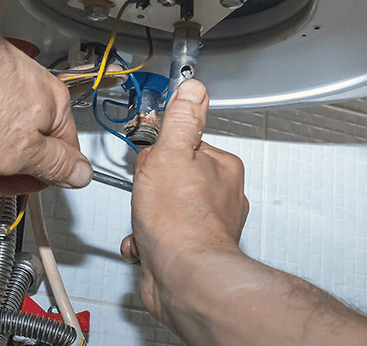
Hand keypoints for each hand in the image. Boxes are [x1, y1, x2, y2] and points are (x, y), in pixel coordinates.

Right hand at [120, 80, 248, 324]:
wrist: (183, 279)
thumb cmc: (180, 220)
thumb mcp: (171, 153)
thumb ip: (181, 120)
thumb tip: (193, 88)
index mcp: (222, 168)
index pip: (185, 145)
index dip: (161, 152)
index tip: (153, 160)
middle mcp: (220, 196)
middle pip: (172, 176)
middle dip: (151, 186)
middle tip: (148, 194)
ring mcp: (206, 225)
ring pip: (163, 208)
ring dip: (145, 216)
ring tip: (147, 222)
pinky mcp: (191, 251)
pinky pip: (160, 237)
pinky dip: (146, 241)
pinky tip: (145, 243)